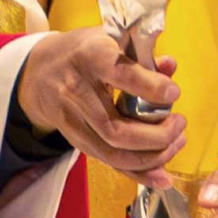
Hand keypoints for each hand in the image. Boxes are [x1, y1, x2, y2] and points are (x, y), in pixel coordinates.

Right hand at [14, 29, 184, 180]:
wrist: (38, 73)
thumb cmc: (82, 52)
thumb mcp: (109, 39)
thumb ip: (142, 54)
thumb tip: (170, 67)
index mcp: (89, 57)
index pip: (119, 73)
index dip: (149, 87)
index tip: (173, 93)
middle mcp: (76, 92)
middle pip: (116, 128)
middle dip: (156, 136)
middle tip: (180, 124)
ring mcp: (73, 122)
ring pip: (113, 153)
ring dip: (152, 156)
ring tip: (177, 142)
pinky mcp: (76, 142)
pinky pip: (109, 164)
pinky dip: (139, 174)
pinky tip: (162, 177)